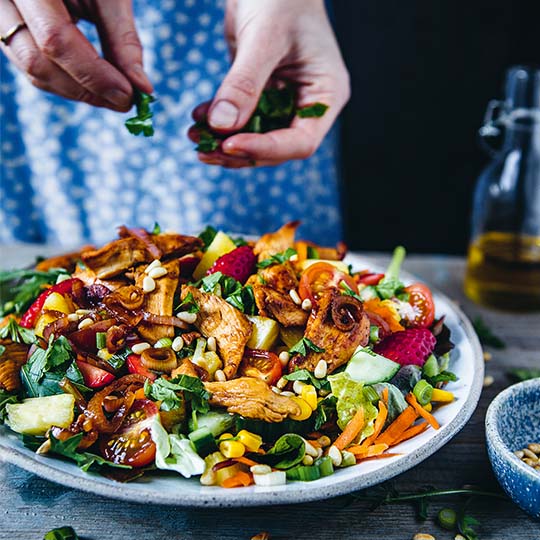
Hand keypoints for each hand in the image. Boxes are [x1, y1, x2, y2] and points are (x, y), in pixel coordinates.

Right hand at [0, 0, 151, 110]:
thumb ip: (122, 38)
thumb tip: (143, 87)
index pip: (54, 40)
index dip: (94, 75)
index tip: (129, 95)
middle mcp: (2, 1)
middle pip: (37, 62)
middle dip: (86, 90)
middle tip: (126, 102)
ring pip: (32, 71)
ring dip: (78, 92)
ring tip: (115, 96)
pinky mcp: (7, 30)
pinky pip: (33, 67)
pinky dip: (68, 83)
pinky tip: (96, 86)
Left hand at [189, 0, 349, 167]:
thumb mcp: (264, 39)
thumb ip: (244, 84)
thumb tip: (222, 125)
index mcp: (326, 94)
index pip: (301, 141)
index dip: (266, 148)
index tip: (230, 144)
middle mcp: (308, 104)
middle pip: (277, 147)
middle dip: (240, 151)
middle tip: (205, 151)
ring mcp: (285, 102)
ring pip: (257, 137)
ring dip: (224, 141)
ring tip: (195, 137)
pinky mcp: (263, 95)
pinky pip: (242, 119)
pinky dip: (220, 123)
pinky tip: (198, 120)